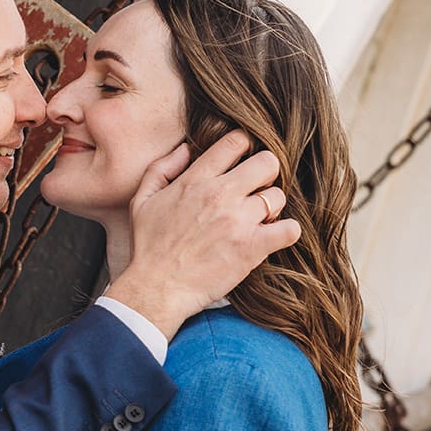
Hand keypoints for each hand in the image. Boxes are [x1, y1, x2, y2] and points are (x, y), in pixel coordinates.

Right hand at [104, 133, 300, 340]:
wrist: (156, 288)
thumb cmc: (148, 247)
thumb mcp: (142, 200)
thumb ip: (161, 168)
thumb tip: (187, 149)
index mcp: (195, 180)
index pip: (235, 142)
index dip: (245, 147)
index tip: (243, 162)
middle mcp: (220, 195)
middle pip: (267, 163)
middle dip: (265, 173)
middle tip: (256, 190)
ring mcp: (238, 220)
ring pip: (278, 197)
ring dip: (272, 207)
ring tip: (258, 220)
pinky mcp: (252, 247)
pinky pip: (289, 229)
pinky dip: (287, 232)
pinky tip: (274, 237)